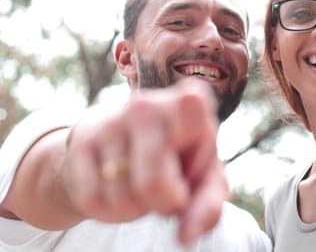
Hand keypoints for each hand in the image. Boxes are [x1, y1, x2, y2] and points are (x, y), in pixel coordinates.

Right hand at [63, 78, 226, 243]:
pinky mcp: (81, 142)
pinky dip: (110, 211)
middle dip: (165, 205)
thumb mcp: (204, 178)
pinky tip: (119, 190)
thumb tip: (185, 237)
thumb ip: (207, 206)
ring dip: (137, 208)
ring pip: (122, 198)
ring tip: (142, 185)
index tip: (194, 165)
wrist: (122, 140)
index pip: (196, 111)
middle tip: (171, 195)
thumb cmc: (177, 160)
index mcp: (190, 104)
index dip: (198, 160)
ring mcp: (111, 122)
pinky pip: (93, 200)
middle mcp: (148, 105)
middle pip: (154, 184)